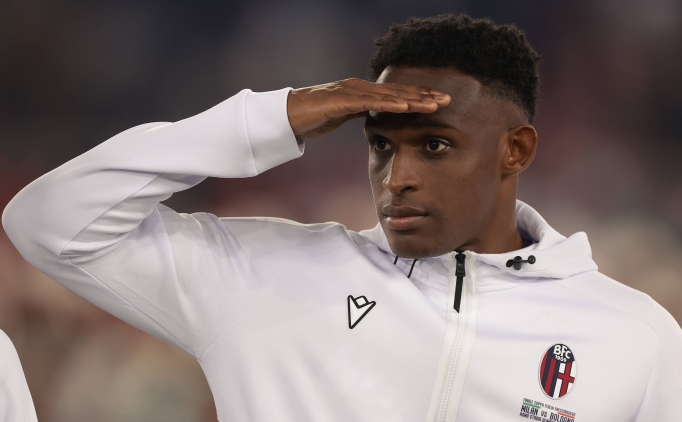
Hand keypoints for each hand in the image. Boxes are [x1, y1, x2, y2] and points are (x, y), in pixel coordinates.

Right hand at [286, 78, 450, 141]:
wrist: (288, 116)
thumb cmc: (313, 117)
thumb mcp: (343, 116)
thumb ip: (359, 113)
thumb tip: (373, 118)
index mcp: (362, 92)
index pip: (396, 95)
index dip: (418, 97)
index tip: (438, 102)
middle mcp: (360, 87)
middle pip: (398, 92)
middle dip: (423, 96)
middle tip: (448, 99)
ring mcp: (351, 91)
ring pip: (388, 96)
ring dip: (414, 100)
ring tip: (435, 104)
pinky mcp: (342, 100)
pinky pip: (371, 103)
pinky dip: (390, 105)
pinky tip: (407, 108)